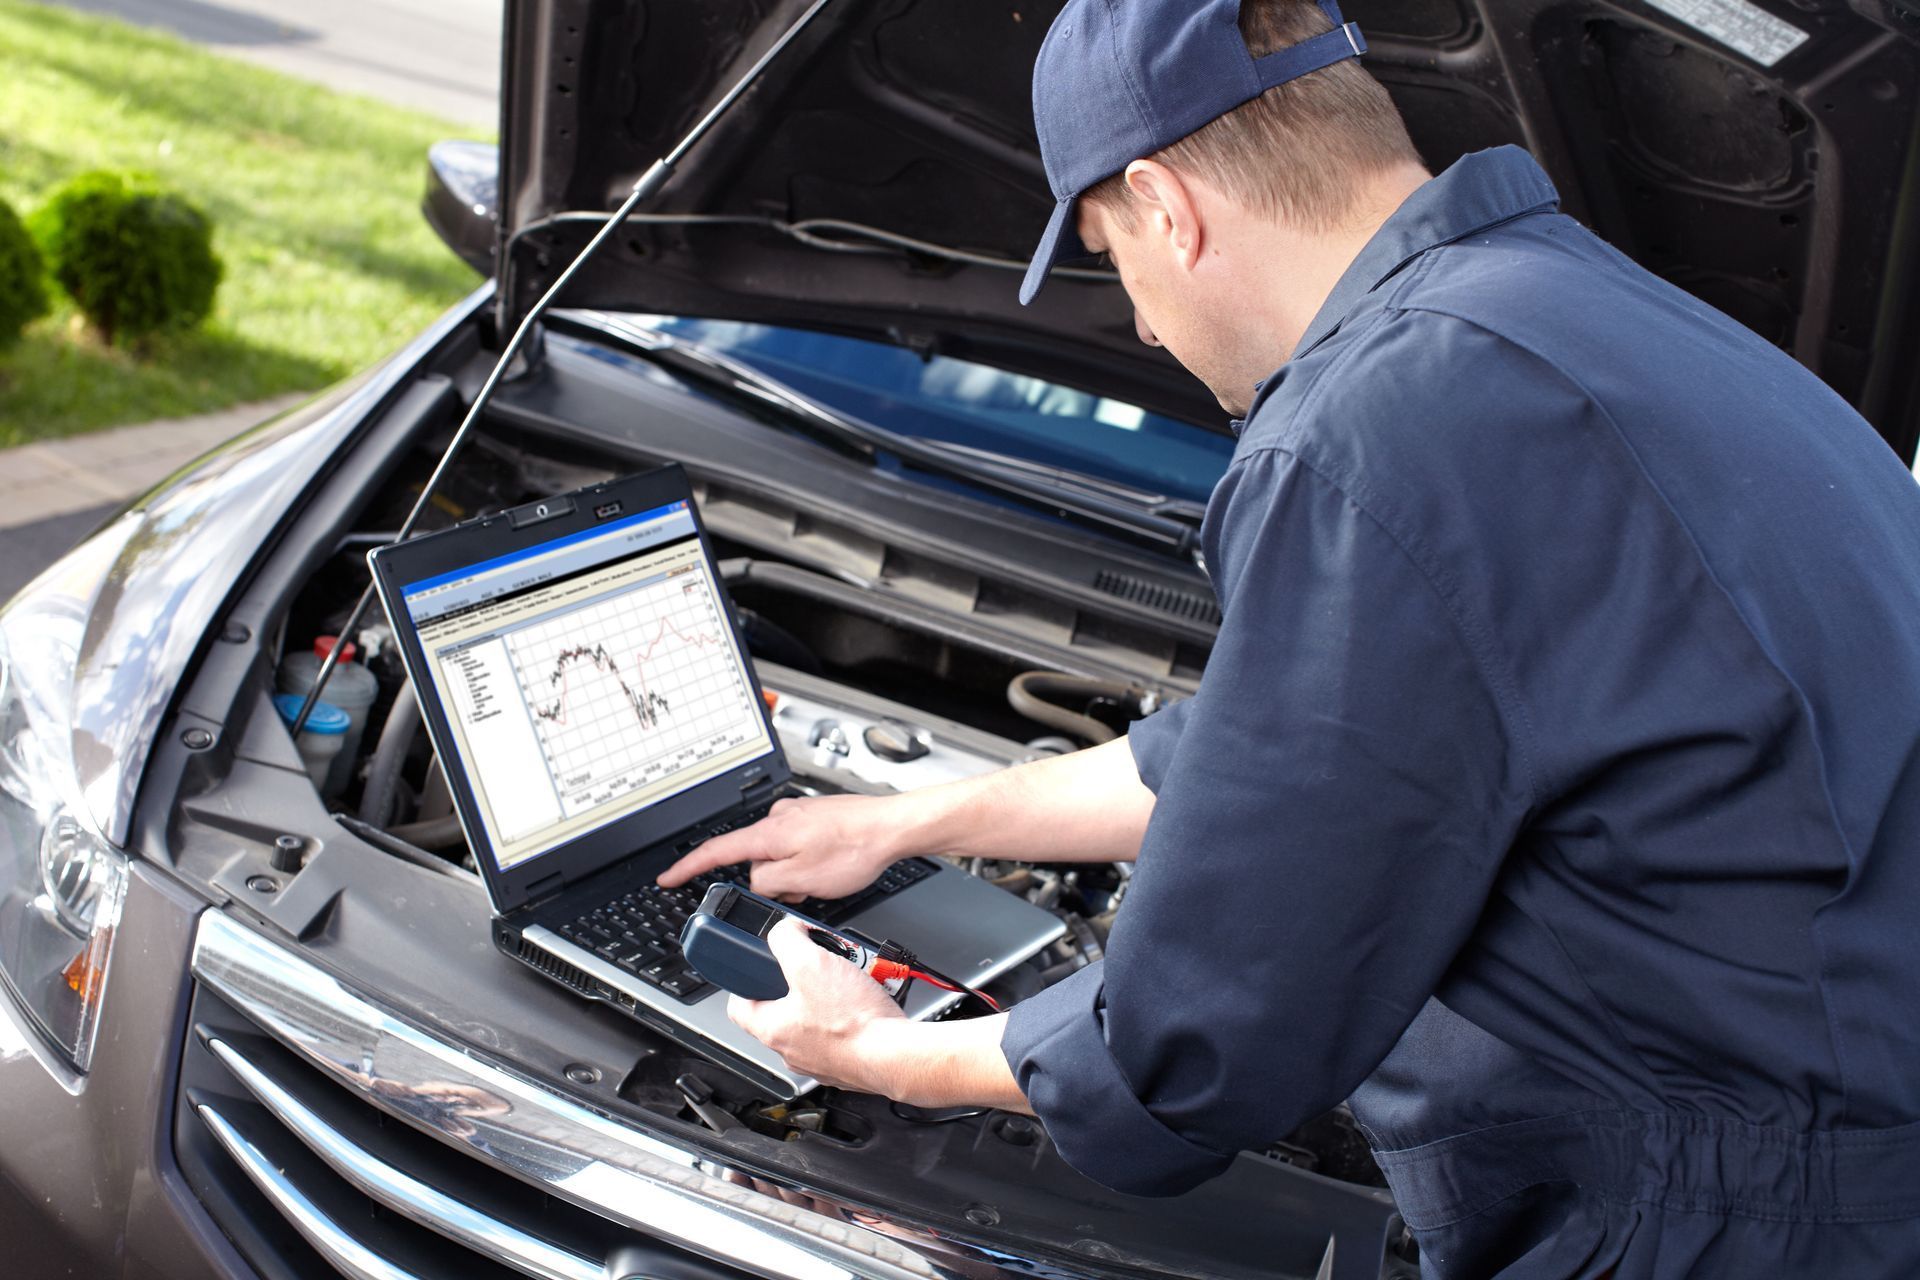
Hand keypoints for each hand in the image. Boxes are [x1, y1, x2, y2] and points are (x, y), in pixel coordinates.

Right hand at [656, 793, 907, 899]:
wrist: (891, 827)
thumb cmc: (855, 848)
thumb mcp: (802, 880)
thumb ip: (767, 884)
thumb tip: (755, 884)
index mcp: (768, 833)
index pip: (715, 852)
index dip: (687, 868)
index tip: (667, 877)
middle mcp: (777, 818)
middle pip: (755, 862)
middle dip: (775, 883)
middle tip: (807, 888)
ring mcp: (796, 817)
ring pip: (781, 859)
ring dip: (797, 875)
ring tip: (827, 875)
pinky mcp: (814, 820)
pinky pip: (799, 849)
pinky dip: (810, 864)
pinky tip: (833, 866)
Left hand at [727, 918, 906, 1090]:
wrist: (896, 1055)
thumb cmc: (853, 1022)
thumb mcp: (811, 962)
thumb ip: (788, 939)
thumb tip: (785, 931)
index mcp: (772, 1029)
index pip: (740, 1006)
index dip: (746, 981)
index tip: (757, 968)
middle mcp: (792, 1049)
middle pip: (786, 1006)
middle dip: (805, 979)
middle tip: (822, 964)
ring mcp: (821, 1059)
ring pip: (818, 1017)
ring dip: (834, 994)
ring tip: (852, 977)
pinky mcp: (848, 1062)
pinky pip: (845, 1031)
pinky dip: (855, 1012)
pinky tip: (869, 998)